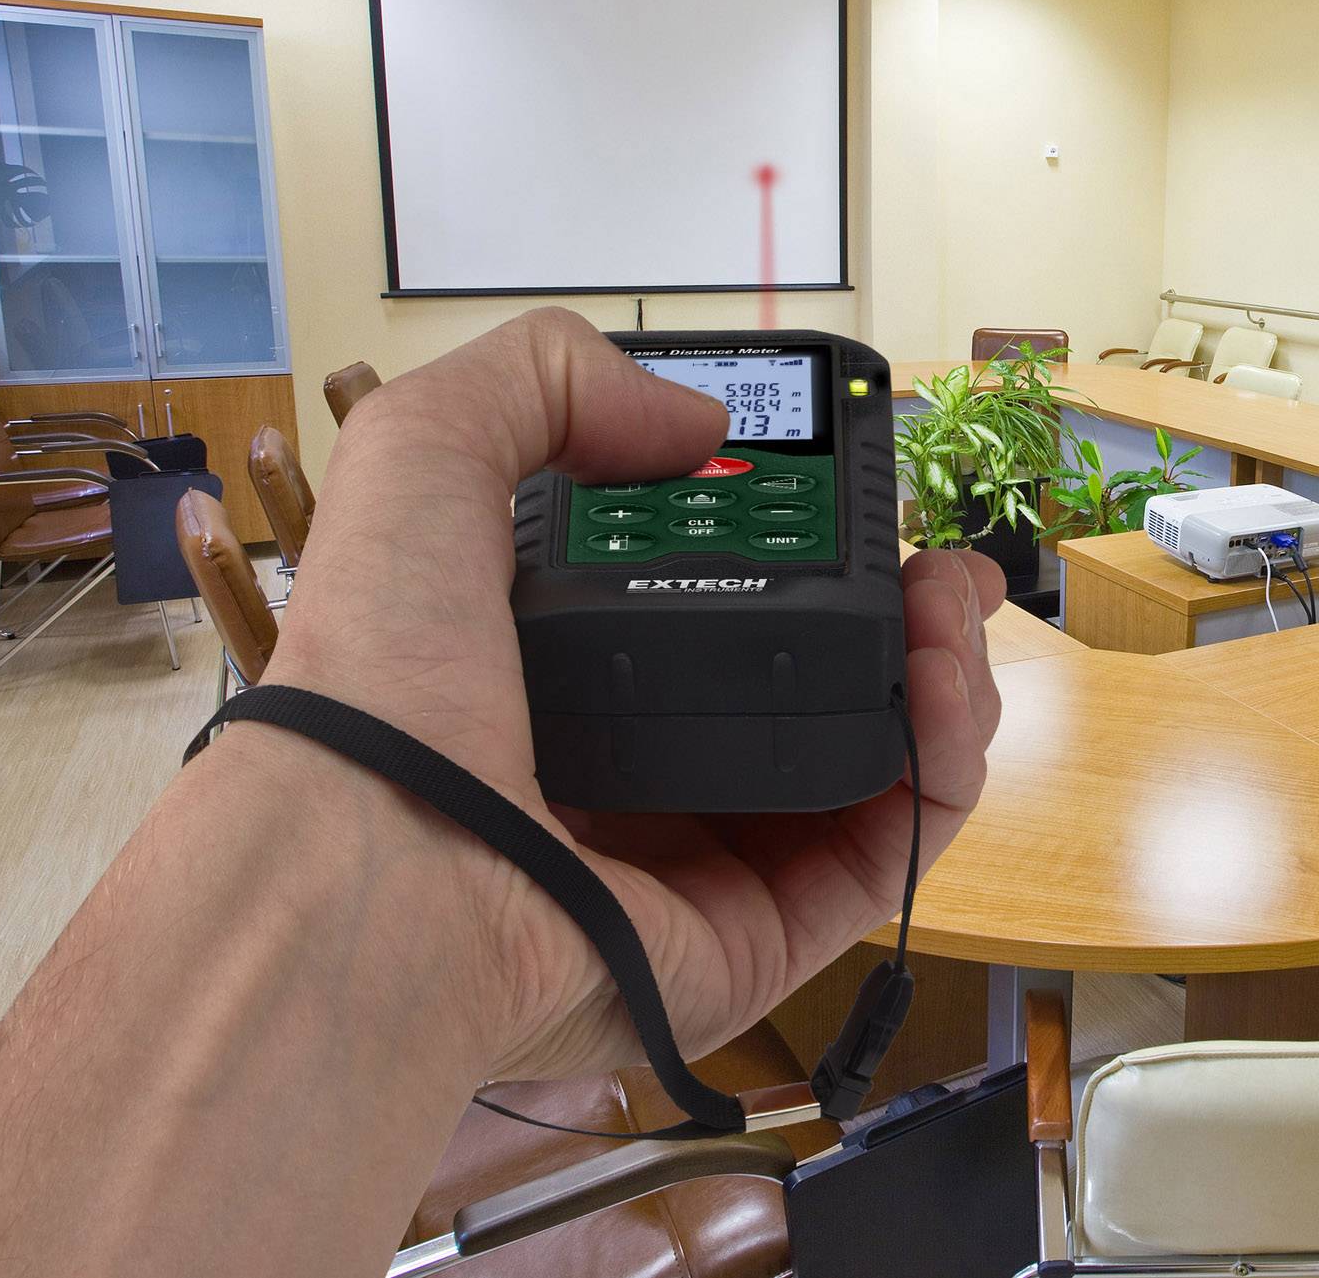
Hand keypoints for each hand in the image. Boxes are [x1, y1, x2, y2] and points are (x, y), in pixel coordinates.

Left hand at [241, 307, 1004, 1081]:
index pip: (724, 607)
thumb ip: (543, 380)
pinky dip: (943, 767)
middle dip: (905, 615)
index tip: (860, 504)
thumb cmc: (379, 680)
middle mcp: (645, 767)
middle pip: (822, 686)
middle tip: (939, 569)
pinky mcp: (759, 939)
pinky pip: (890, 851)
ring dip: (940, 677)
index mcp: (568, 674)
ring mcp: (707, 859)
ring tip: (946, 617)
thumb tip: (693, 421)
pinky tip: (938, 688)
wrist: (372, 863)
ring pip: (878, 767)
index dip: (809, 550)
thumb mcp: (424, 457)